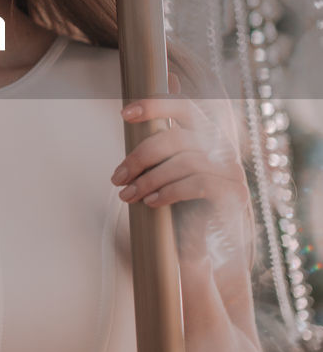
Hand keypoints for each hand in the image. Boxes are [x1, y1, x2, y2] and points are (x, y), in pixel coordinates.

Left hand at [110, 71, 251, 268]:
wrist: (208, 246)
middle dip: (140, 157)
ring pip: (183, 162)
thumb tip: (135, 111)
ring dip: (148, 180)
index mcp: (207, 134)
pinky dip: (168, 192)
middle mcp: (223, 146)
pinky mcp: (234, 192)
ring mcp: (232, 169)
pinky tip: (151, 203)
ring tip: (128, 195)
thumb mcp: (167, 172)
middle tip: (116, 178)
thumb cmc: (184, 204)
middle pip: (176, 138)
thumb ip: (158, 147)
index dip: (155, 105)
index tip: (124, 114)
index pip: (184, 107)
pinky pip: (196, 184)